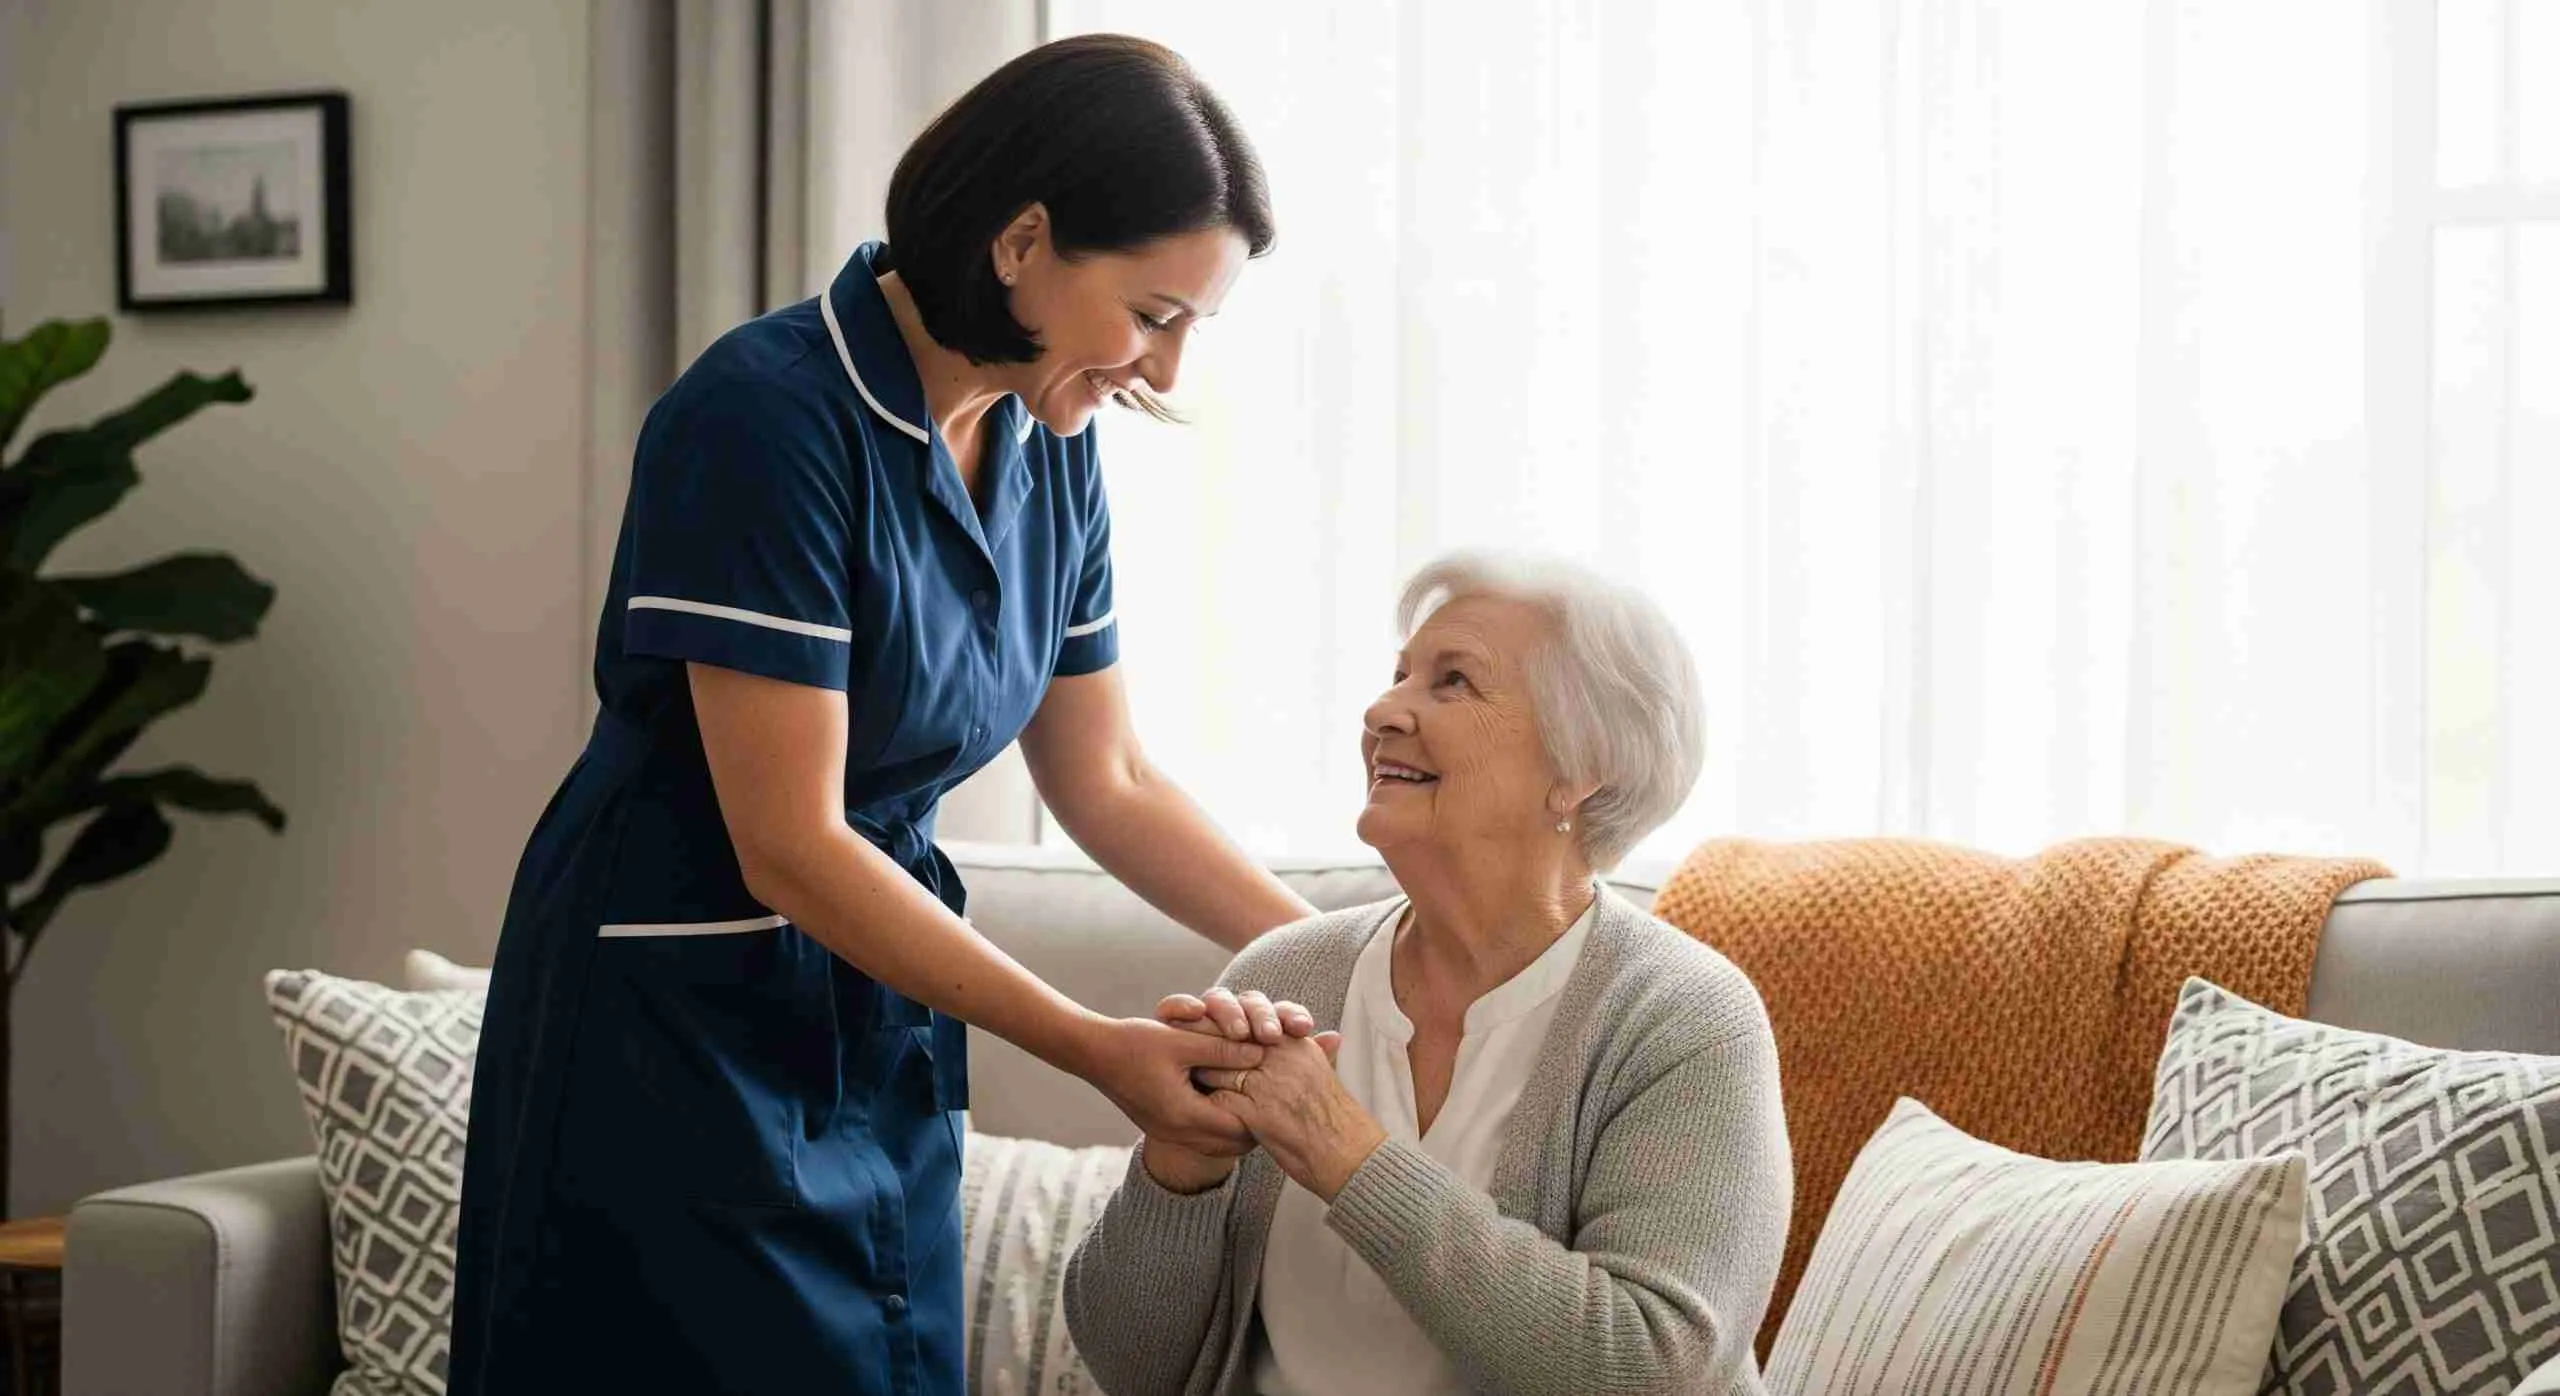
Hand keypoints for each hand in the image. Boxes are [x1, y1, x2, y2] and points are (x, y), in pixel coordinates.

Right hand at [1134, 989, 1319, 1192]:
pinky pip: (1205, 1136)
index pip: (1241, 1129)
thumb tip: (1262, 1051)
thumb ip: (1223, 1048)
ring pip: (1221, 1144)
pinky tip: (1234, 1102)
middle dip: (1260, 1128)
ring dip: (1241, 1127)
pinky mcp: (1165, 1127)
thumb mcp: (1182, 1040)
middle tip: (1282, 1107)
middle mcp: (1178, 1132)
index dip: (1267, 1116)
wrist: (1092, 1054)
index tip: (1287, 1098)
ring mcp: (1170, 1133)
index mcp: (1184, 1115)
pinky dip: (1223, 1123)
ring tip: (1264, 1107)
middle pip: (1235, 1145)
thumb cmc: (1133, 1043)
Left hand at [1199, 1031, 1381, 1201]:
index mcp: (1297, 1044)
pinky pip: (1219, 1099)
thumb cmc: (1335, 1120)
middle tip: (1184, 1043)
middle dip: (1205, 1040)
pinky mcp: (1258, 1111)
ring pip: (1219, 1066)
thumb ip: (1314, 1052)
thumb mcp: (1324, 1076)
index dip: (1226, 1022)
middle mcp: (1283, 1057)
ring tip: (1186, 1076)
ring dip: (1202, 1072)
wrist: (1347, 1156)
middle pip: (1231, 1037)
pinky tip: (1196, 1107)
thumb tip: (1324, 1037)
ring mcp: (1270, 1083)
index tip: (1204, 1024)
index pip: (1252, 1019)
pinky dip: (1205, 1102)